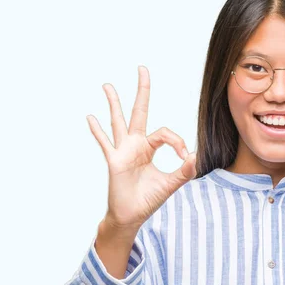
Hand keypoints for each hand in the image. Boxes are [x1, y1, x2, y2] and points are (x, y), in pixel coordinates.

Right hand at [87, 65, 196, 239]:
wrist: (131, 216)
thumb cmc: (148, 199)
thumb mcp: (170, 184)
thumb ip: (183, 171)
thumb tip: (194, 156)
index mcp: (149, 148)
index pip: (164, 133)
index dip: (176, 140)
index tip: (184, 156)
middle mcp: (135, 145)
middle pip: (139, 112)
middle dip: (142, 90)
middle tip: (142, 68)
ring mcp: (122, 151)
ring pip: (118, 121)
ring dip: (114, 103)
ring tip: (107, 85)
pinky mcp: (114, 161)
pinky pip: (105, 143)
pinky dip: (98, 131)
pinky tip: (90, 117)